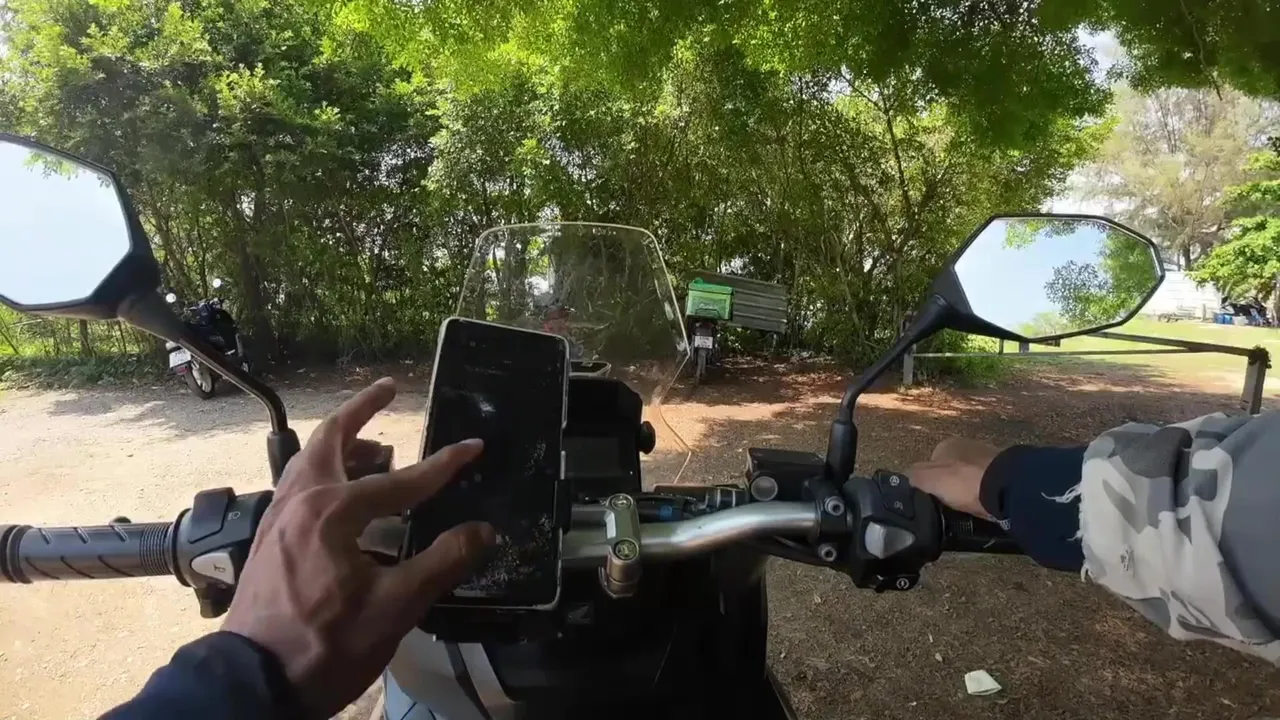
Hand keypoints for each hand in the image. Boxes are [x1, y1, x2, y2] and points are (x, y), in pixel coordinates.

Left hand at [222, 377, 495, 717]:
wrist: (254, 683)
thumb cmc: (325, 645)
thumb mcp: (395, 608)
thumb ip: (442, 562)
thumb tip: (482, 530)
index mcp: (332, 512)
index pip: (401, 480)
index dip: (443, 465)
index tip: (474, 447)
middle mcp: (299, 502)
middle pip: (331, 440)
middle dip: (361, 411)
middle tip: (387, 389)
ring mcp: (277, 519)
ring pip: (309, 461)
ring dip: (342, 443)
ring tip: (373, 444)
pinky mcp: (268, 539)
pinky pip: (298, 485)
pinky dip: (324, 471)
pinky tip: (340, 492)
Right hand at [907, 437, 998, 519]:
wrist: (1007, 487)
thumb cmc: (963, 481)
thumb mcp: (927, 480)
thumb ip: (911, 478)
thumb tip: (899, 481)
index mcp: (946, 445)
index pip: (928, 465)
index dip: (926, 484)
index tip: (930, 502)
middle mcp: (967, 446)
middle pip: (950, 471)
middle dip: (950, 487)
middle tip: (948, 508)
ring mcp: (988, 458)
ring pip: (970, 479)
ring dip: (969, 491)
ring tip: (968, 511)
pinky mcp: (1006, 472)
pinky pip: (988, 486)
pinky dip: (985, 496)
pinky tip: (984, 507)